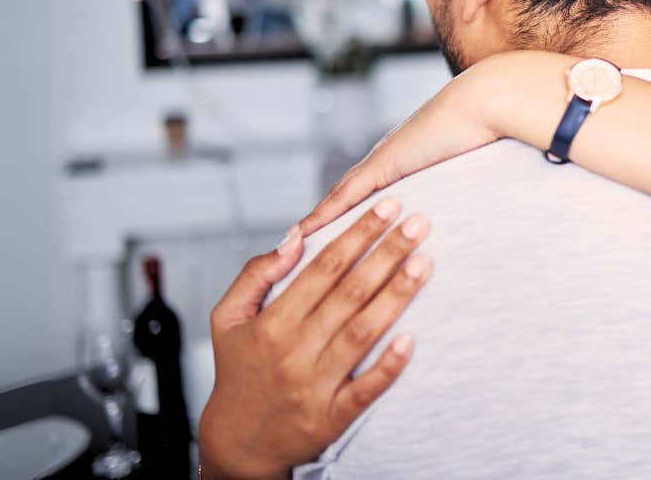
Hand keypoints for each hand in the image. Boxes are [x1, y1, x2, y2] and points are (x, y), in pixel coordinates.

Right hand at [198, 198, 432, 479]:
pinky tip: (412, 340)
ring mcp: (315, 385)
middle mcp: (295, 351)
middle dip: (387, 253)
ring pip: (362, 333)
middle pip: (349, 292)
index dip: (357, 234)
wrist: (238, 443)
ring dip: (396, 296)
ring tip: (424, 263)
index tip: (386, 207)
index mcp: (272, 323)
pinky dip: (389, 365)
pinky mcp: (333, 417)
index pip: (324, 268)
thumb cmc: (238, 371)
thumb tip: (294, 238)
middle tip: (419, 223)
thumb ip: (255, 275)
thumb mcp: (226, 318)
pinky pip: (366, 389)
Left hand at [298, 56, 510, 236]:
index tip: (325, 235)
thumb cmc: (490, 128)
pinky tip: (304, 234)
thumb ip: (463, 178)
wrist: (489, 101)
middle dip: (321, 221)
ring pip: (339, 198)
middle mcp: (387, 157)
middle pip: (344, 196)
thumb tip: (478, 200)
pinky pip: (347, 195)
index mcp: (404, 157)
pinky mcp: (385, 162)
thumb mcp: (469, 163)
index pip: (364, 191)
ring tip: (290, 248)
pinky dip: (324, 215)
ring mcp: (384, 158)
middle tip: (295, 247)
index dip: (341, 213)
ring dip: (315, 223)